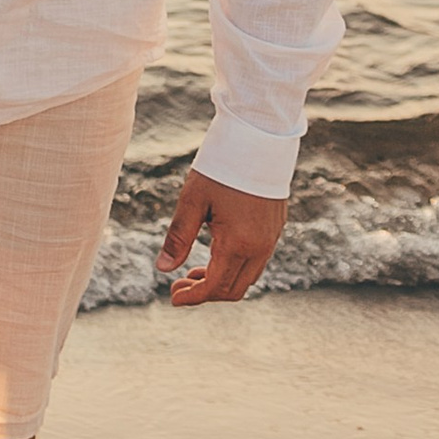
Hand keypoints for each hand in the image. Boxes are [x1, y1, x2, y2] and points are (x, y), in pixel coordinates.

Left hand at [156, 167, 287, 304]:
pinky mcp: (275, 229)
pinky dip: (235, 268)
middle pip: (233, 289)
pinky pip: (257, 262)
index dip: (193, 297)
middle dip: (205, 293)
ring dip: (221, 281)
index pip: (215, 287)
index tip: (173, 298)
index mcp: (238, 244)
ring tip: (193, 270)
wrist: (259, 140)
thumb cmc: (221, 168)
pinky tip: (216, 254)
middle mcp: (260, 248)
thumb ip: (178, 238)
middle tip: (179, 285)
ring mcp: (271, 239)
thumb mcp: (192, 201)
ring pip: (247, 278)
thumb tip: (163, 269)